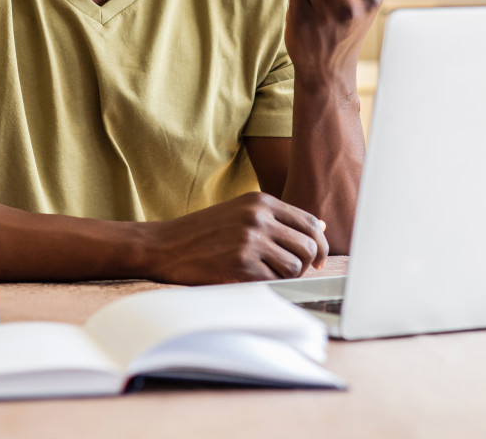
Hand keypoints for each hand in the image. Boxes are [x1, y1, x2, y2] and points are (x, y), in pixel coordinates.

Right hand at [140, 192, 328, 284]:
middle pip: (309, 246)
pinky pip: (275, 280)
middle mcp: (258, 217)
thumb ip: (278, 218)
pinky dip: (269, 284)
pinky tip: (252, 279)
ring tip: (268, 275)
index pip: (310, 223)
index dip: (320, 244)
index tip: (317, 259)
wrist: (164, 245)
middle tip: (295, 273)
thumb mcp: (241, 212)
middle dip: (308, 264)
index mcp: (260, 202)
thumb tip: (320, 227)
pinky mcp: (241, 263)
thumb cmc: (203, 232)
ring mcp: (250, 240)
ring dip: (288, 276)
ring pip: (296, 266)